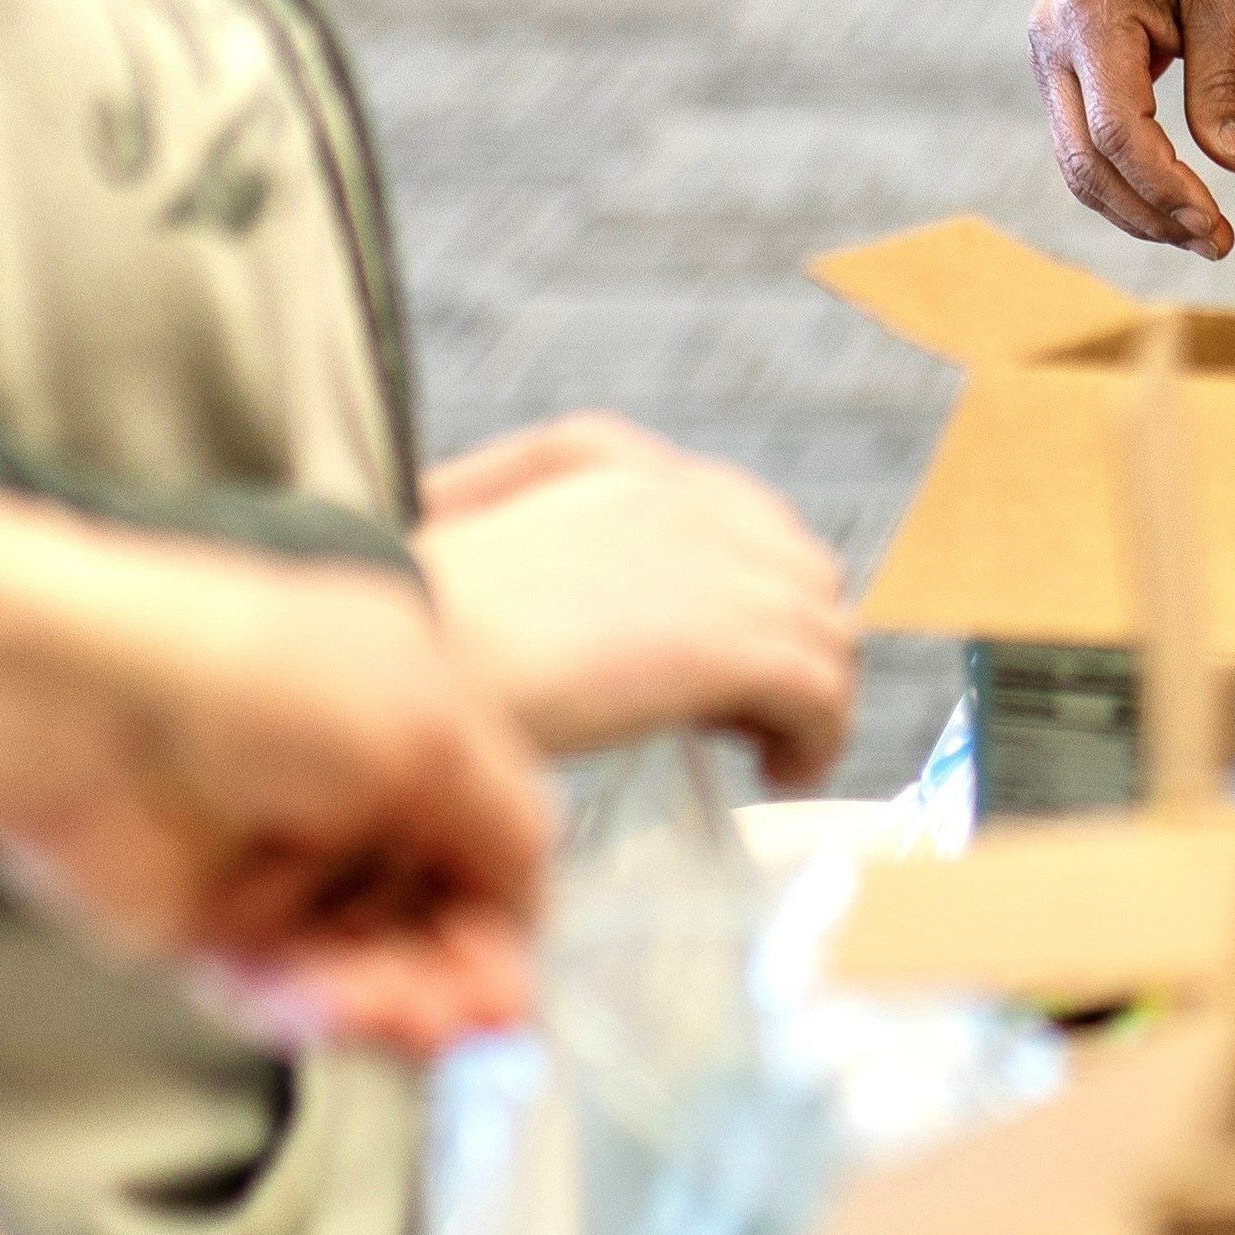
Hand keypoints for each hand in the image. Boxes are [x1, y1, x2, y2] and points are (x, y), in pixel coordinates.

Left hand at [0, 549, 549, 1060]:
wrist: (67, 705)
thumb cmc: (243, 667)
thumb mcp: (427, 721)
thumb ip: (505, 814)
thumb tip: (538, 890)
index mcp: (416, 728)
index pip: (495, 852)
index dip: (508, 922)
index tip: (510, 980)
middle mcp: (356, 799)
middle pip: (441, 924)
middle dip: (460, 978)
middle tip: (466, 1017)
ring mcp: (283, 867)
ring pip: (371, 970)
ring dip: (392, 1002)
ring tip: (392, 1013)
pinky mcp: (211, 930)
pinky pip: (287, 995)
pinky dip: (312, 1010)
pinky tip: (322, 1003)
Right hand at [422, 419, 858, 783]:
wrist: (407, 657)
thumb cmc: (413, 633)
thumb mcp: (486, 561)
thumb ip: (563, 569)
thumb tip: (595, 627)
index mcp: (614, 463)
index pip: (742, 512)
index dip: (752, 588)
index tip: (720, 658)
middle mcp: (680, 498)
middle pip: (801, 569)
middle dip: (790, 640)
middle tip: (742, 713)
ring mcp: (715, 567)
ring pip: (827, 633)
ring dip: (810, 695)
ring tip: (764, 750)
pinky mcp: (732, 643)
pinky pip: (825, 692)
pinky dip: (818, 738)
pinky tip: (777, 770)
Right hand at [1030, 0, 1234, 256]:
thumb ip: (1228, 81)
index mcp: (1090, 15)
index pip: (1115, 130)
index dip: (1163, 187)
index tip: (1216, 224)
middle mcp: (1051, 43)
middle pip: (1084, 160)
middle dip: (1149, 213)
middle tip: (1218, 244)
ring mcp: (1049, 61)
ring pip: (1077, 163)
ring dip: (1137, 209)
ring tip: (1204, 236)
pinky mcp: (1063, 75)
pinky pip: (1085, 145)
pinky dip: (1127, 182)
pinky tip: (1176, 206)